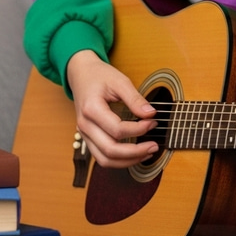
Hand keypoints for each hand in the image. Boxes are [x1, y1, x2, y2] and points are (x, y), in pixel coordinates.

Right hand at [66, 50, 158, 168]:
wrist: (81, 74)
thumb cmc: (99, 76)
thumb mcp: (120, 81)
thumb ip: (135, 99)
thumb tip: (151, 114)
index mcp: (91, 109)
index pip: (117, 129)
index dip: (138, 129)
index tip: (153, 122)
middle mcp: (84, 125)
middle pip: (110, 150)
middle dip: (135, 152)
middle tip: (154, 146)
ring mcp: (84, 134)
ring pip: (104, 159)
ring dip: (127, 161)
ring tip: (147, 153)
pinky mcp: (88, 138)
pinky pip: (102, 156)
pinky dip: (119, 160)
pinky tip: (134, 154)